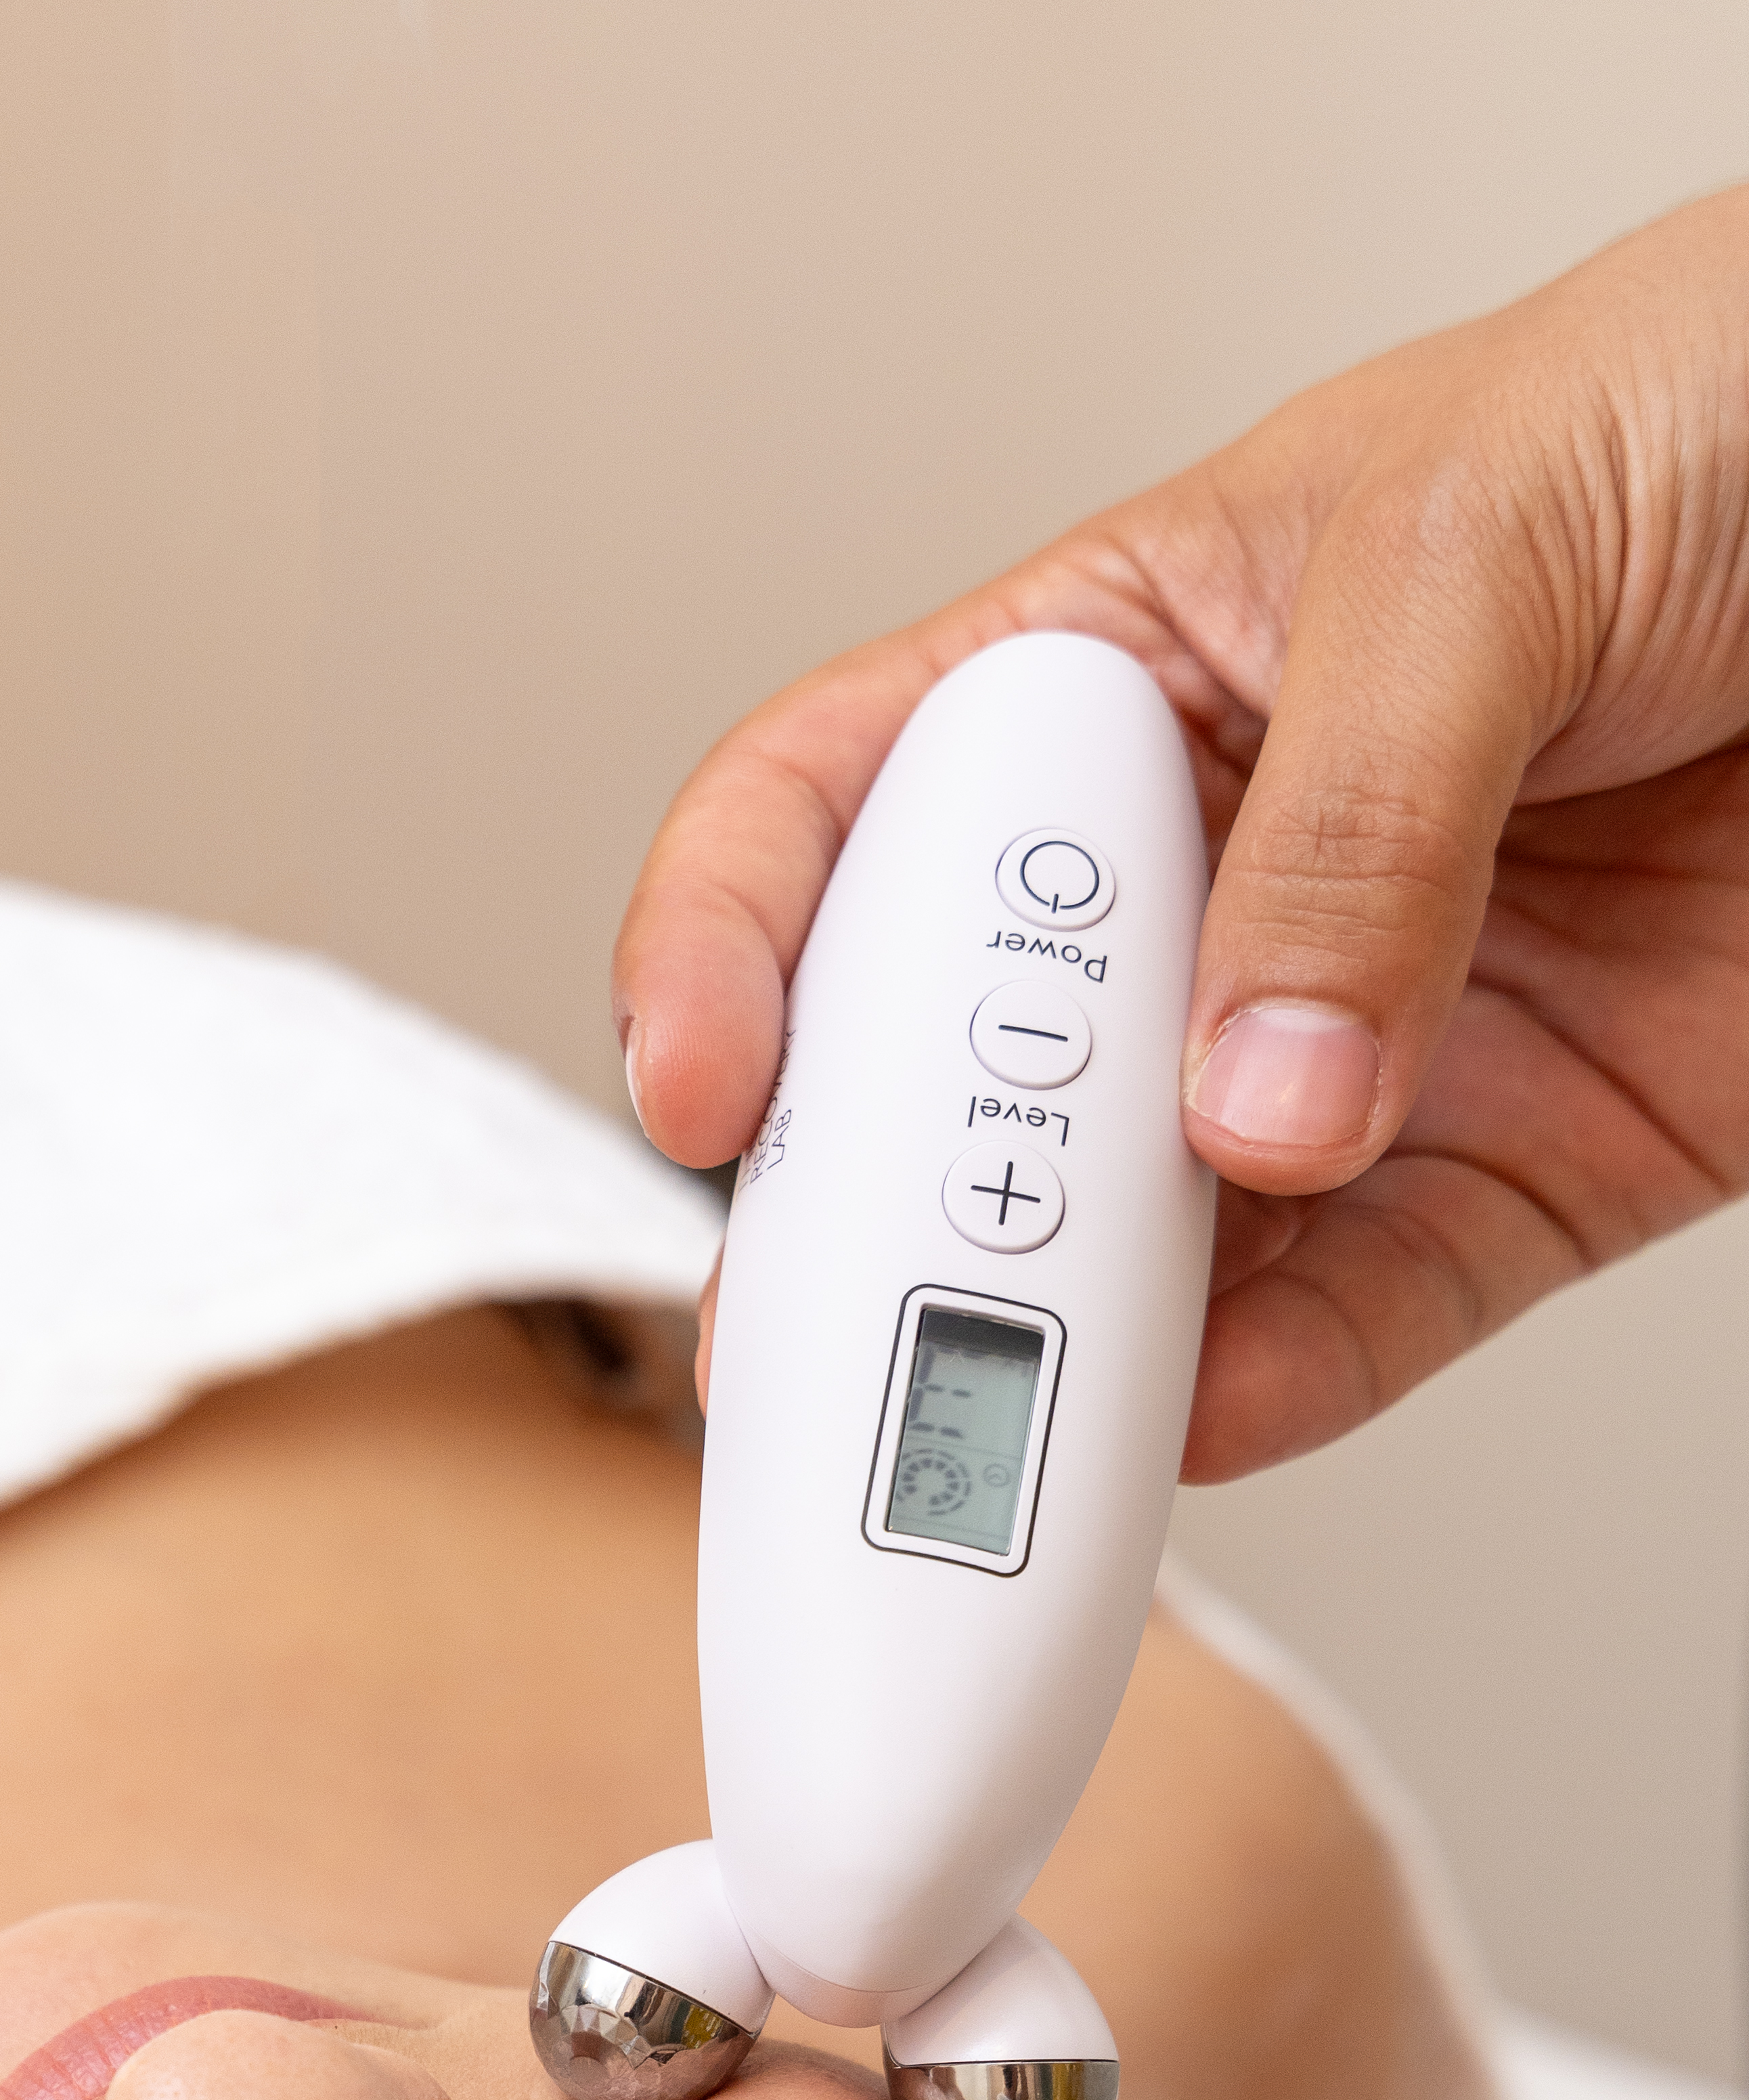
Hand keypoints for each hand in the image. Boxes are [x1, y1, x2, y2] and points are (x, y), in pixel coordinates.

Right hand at [619, 193, 1748, 1477]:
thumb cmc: (1723, 420)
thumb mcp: (1481, 547)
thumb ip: (1346, 823)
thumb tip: (1255, 1092)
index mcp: (1124, 677)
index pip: (843, 820)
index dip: (727, 957)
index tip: (706, 1092)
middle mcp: (1202, 891)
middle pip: (966, 1095)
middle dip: (889, 1229)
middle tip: (855, 1330)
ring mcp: (1338, 1054)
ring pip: (1139, 1253)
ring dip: (1070, 1355)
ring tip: (1023, 1424)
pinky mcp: (1498, 1177)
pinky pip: (1349, 1334)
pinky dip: (1267, 1403)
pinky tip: (1201, 1423)